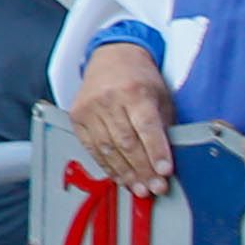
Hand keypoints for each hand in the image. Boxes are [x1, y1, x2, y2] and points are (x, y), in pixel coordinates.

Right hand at [70, 38, 177, 199]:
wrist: (112, 56)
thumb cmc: (140, 77)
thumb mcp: (160, 95)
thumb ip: (164, 125)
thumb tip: (167, 158)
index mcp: (135, 90)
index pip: (146, 126)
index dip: (156, 152)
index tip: (164, 172)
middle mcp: (109, 99)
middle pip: (127, 142)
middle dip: (143, 169)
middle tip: (155, 187)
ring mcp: (90, 108)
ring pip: (108, 149)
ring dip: (126, 173)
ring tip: (140, 188)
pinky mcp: (77, 116)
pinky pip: (92, 148)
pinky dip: (108, 166)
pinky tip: (120, 177)